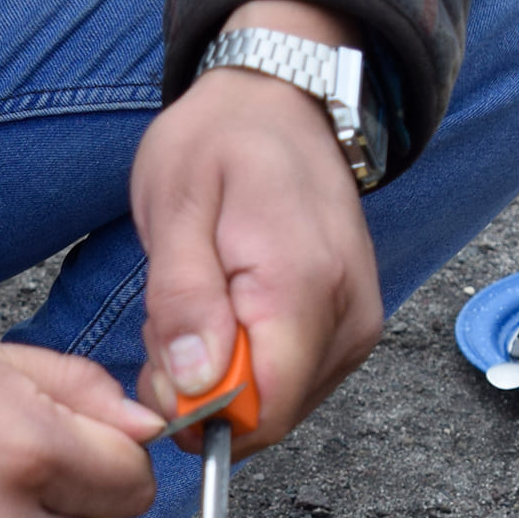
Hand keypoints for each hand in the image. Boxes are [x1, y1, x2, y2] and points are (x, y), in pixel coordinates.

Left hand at [131, 0, 383, 453]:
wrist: (279, 101)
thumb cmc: (218, 142)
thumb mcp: (175, 203)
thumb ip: (184, 297)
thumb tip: (198, 383)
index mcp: (304, 284)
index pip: (266, 410)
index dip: (203, 413)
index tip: (162, 366)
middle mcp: (348, 316)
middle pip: (269, 416)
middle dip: (203, 393)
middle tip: (169, 322)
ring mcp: (356, 327)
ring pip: (276, 407)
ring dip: (220, 378)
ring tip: (196, 305)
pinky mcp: (350, 333)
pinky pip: (289, 386)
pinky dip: (244, 366)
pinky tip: (222, 313)